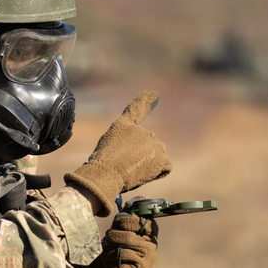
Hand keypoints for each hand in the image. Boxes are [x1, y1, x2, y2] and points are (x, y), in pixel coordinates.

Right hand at [64, 90, 171, 215]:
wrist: (106, 174)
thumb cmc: (102, 163)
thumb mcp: (107, 146)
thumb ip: (125, 142)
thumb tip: (137, 151)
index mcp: (126, 124)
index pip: (137, 108)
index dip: (145, 100)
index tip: (154, 93)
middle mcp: (143, 130)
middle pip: (147, 144)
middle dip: (140, 155)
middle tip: (125, 165)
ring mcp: (154, 143)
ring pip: (156, 155)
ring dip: (148, 163)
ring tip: (132, 170)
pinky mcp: (163, 158)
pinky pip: (165, 166)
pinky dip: (157, 172)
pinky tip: (144, 173)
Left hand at [84, 213, 159, 267]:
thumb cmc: (119, 244)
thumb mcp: (124, 226)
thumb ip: (129, 213)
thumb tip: (140, 198)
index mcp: (150, 231)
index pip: (135, 220)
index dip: (121, 223)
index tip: (117, 226)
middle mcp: (152, 247)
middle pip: (126, 237)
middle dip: (112, 238)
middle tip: (110, 241)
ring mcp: (147, 264)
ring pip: (121, 253)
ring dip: (109, 253)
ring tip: (110, 253)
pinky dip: (111, 266)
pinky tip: (113, 265)